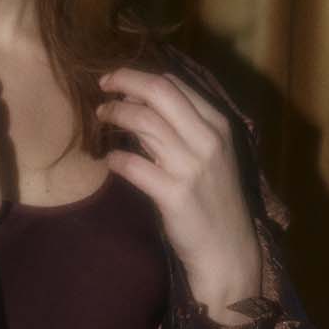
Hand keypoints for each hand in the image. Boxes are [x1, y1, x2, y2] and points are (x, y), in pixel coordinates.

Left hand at [96, 66, 262, 319]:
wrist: (228, 251)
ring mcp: (191, 167)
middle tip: (102, 85)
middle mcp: (207, 140)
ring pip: (144, 122)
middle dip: (124, 81)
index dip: (140, 78)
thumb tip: (142, 103)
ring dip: (115, 114)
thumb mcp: (210, 157)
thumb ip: (184, 129)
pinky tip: (108, 160)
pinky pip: (134, 166)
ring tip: (100, 117)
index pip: (175, 85)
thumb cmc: (215, 202)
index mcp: (218, 126)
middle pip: (159, 92)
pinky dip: (116, 159)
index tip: (118, 83)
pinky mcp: (174, 195)